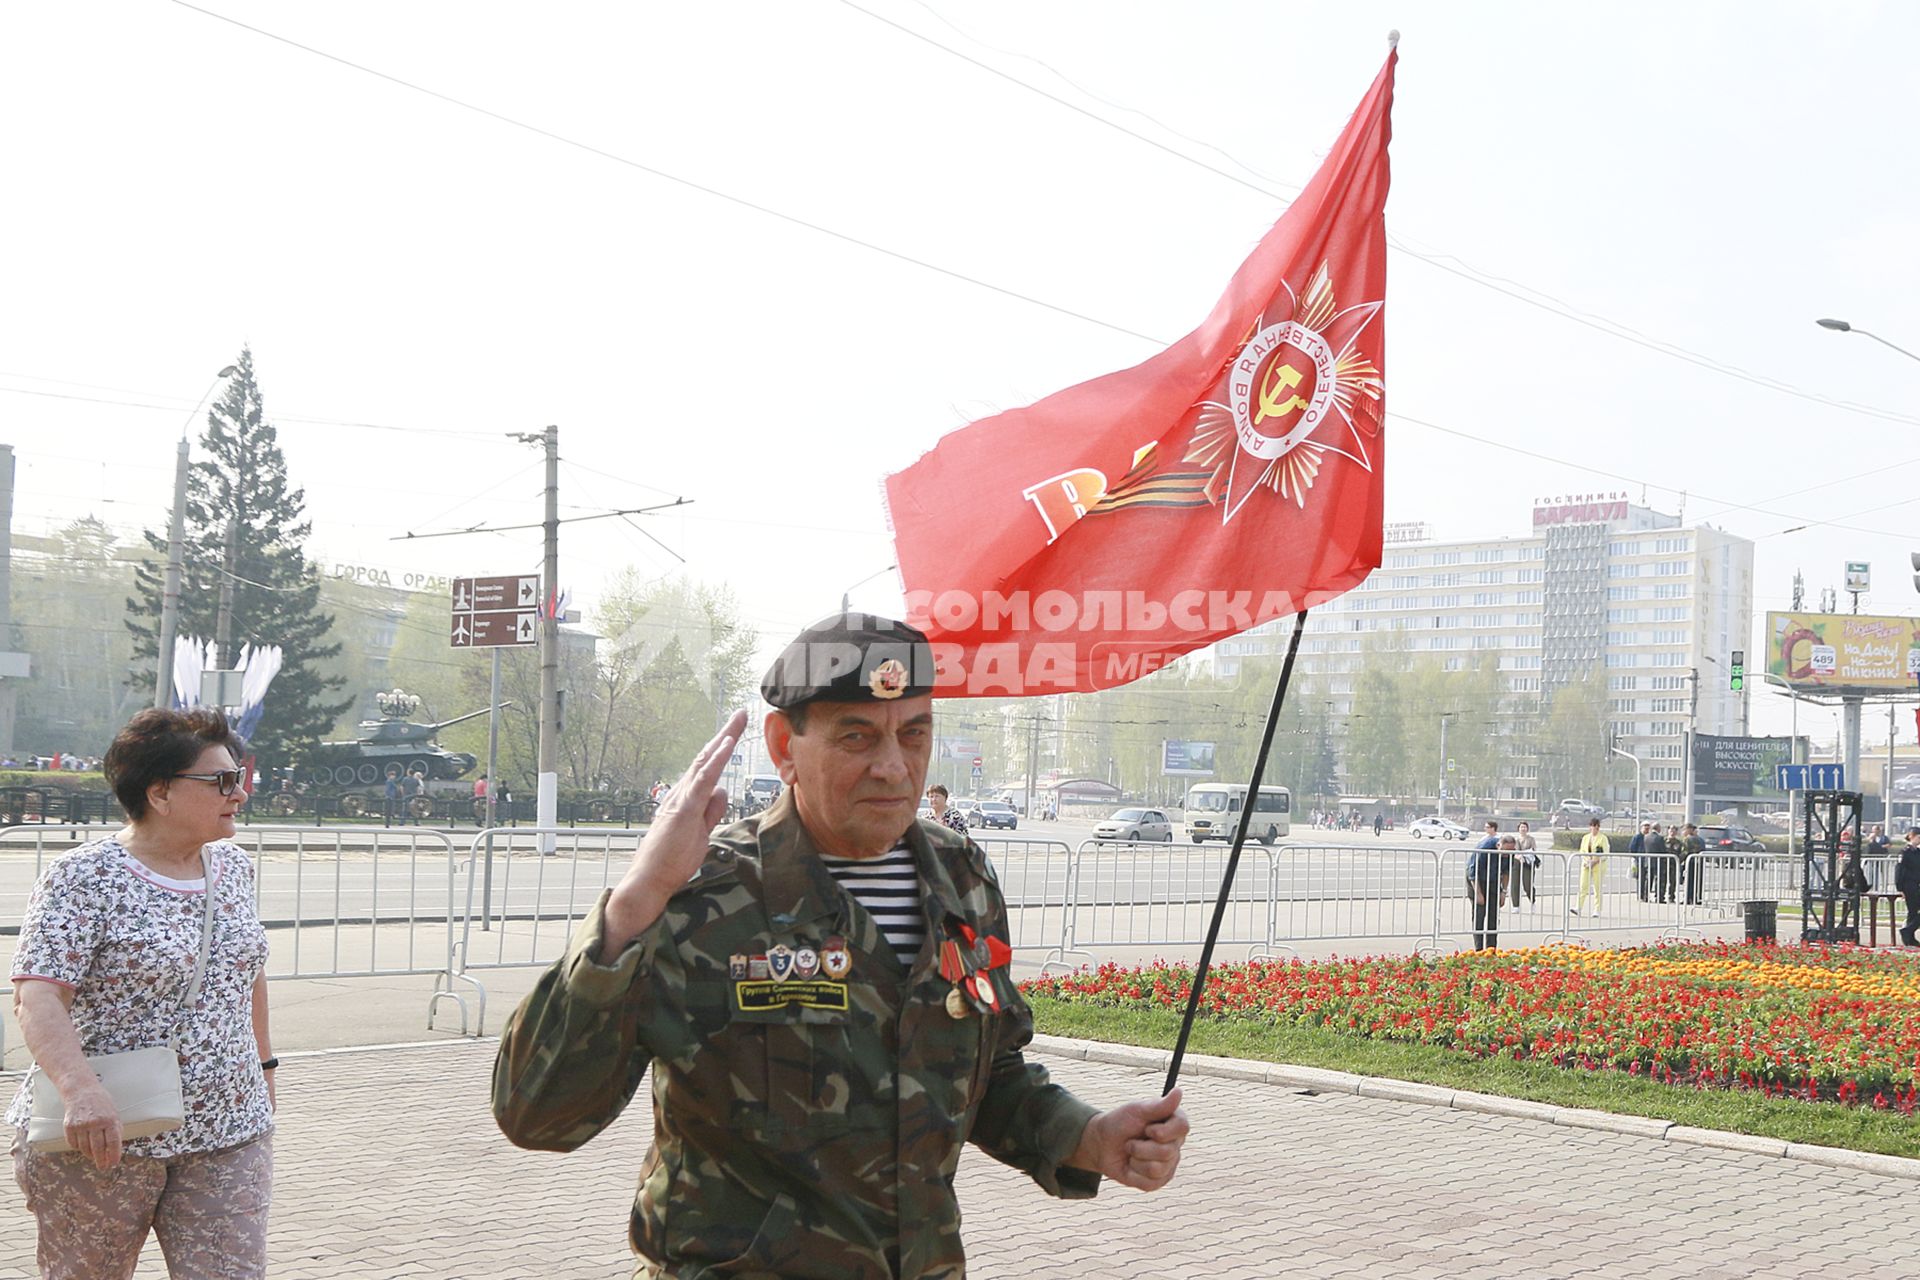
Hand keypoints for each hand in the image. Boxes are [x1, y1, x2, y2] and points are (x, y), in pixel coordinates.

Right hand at [62, 1079, 123, 1169]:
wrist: (80, 1090)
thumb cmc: (100, 1102)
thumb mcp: (113, 1112)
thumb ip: (115, 1128)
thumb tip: (116, 1147)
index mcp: (110, 1119)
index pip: (113, 1142)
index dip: (114, 1155)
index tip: (113, 1163)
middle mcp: (95, 1123)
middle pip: (99, 1148)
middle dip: (101, 1160)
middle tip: (103, 1167)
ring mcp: (81, 1125)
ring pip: (85, 1148)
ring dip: (90, 1154)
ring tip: (94, 1156)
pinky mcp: (69, 1126)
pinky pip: (74, 1143)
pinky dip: (79, 1147)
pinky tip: (83, 1145)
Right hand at [605, 710, 747, 951]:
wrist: (649, 879)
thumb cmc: (671, 860)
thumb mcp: (700, 832)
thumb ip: (710, 811)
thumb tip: (721, 791)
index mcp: (686, 798)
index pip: (707, 767)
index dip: (722, 748)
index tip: (736, 732)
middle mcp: (681, 792)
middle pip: (706, 757)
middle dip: (726, 734)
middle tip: (741, 714)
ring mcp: (681, 799)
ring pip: (704, 762)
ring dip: (723, 739)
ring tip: (739, 720)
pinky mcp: (683, 810)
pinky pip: (702, 780)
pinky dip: (715, 760)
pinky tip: (726, 745)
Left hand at [1068, 1088, 1187, 1190]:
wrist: (1102, 1144)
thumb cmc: (1120, 1122)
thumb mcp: (1137, 1110)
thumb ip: (1160, 1106)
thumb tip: (1179, 1091)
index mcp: (1173, 1124)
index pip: (1183, 1127)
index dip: (1164, 1131)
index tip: (1148, 1128)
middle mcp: (1175, 1145)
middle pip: (1168, 1151)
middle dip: (1141, 1146)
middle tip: (1131, 1140)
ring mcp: (1168, 1165)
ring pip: (1157, 1169)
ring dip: (1135, 1159)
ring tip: (1131, 1151)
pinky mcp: (1158, 1181)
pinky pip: (1149, 1183)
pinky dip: (1133, 1173)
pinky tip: (1130, 1165)